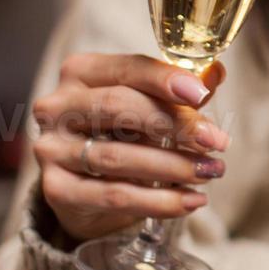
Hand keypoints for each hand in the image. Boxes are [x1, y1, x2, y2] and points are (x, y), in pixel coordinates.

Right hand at [32, 53, 231, 241]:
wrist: (88, 186)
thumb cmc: (124, 132)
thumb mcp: (150, 105)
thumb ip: (180, 92)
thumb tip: (216, 73)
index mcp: (81, 72)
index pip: (127, 68)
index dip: (165, 79)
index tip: (201, 94)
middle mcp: (57, 106)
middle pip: (119, 107)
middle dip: (175, 124)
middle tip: (217, 141)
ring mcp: (52, 148)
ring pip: (118, 156)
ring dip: (173, 166)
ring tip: (210, 172)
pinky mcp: (55, 189)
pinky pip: (114, 195)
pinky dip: (159, 201)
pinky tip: (191, 200)